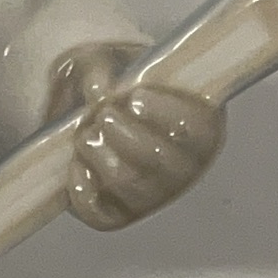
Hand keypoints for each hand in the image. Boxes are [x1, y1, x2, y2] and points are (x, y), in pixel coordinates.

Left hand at [46, 41, 226, 231]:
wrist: (96, 119)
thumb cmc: (120, 88)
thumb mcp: (112, 62)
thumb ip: (102, 67)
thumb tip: (97, 90)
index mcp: (200, 128)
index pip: (192, 128)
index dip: (163, 113)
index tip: (134, 98)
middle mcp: (183, 169)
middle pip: (155, 158)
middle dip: (122, 133)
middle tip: (102, 114)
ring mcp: (152, 197)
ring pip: (126, 183)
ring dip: (98, 154)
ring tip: (86, 134)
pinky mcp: (119, 216)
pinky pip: (100, 213)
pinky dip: (82, 188)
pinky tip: (76, 163)